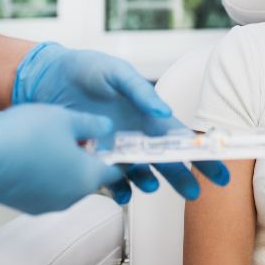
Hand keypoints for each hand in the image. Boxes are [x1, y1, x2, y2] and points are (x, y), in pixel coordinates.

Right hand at [0, 104, 122, 214]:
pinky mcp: (24, 205)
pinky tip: (32, 153)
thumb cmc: (20, 137)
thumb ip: (94, 125)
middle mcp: (70, 197)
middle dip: (90, 158)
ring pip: (67, 184)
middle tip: (83, 138)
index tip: (123, 149)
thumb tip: (106, 128)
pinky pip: (45, 189)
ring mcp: (45, 204)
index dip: (122, 157)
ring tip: (52, 141)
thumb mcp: (67, 118)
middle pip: (92, 178)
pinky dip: (46, 174)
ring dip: (66, 166)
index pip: (118, 172)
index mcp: (87, 177)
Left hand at [12, 43, 228, 200]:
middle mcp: (137, 135)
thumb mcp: (116, 73)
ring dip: (148, 183)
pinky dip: (118, 190)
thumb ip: (140, 91)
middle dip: (183, 178)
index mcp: (149, 115)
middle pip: (167, 162)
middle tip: (194, 194)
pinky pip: (111, 181)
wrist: (46, 78)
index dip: (201, 155)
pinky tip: (121, 193)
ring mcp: (116, 149)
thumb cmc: (85, 69)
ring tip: (150, 186)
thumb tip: (163, 111)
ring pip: (142, 174)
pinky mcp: (94, 158)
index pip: (182, 138)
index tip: (217, 171)